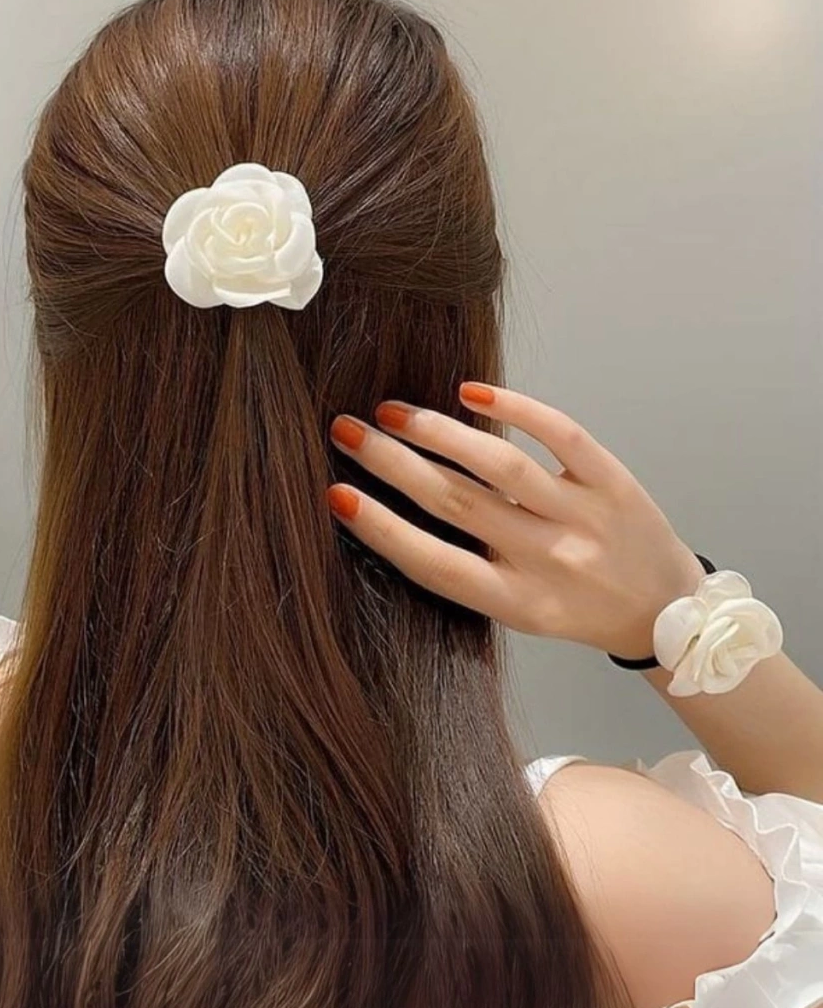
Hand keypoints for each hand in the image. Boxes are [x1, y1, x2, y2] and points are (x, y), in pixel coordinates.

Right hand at [327, 383, 706, 660]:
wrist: (670, 614)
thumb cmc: (579, 608)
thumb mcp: (522, 611)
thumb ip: (472, 569)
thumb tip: (399, 506)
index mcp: (517, 603)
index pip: (436, 565)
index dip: (383, 530)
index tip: (337, 496)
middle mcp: (548, 562)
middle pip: (457, 504)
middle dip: (392, 463)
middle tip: (346, 431)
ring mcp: (583, 519)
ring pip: (501, 466)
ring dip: (438, 433)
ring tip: (393, 412)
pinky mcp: (613, 483)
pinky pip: (560, 436)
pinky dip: (515, 408)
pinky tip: (470, 392)